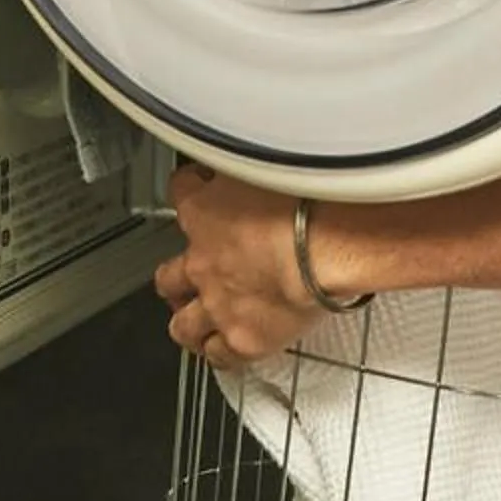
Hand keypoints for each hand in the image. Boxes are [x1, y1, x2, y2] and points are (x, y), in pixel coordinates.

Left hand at [154, 165, 318, 367]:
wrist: (332, 244)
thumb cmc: (314, 199)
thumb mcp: (276, 160)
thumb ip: (258, 160)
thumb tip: (262, 145)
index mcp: (205, 211)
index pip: (182, 192)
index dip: (190, 189)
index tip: (199, 187)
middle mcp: (202, 262)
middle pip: (168, 276)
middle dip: (176, 276)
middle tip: (191, 273)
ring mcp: (219, 305)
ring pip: (184, 324)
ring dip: (188, 321)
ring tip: (199, 319)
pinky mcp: (244, 338)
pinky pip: (220, 355)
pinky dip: (221, 352)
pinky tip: (227, 348)